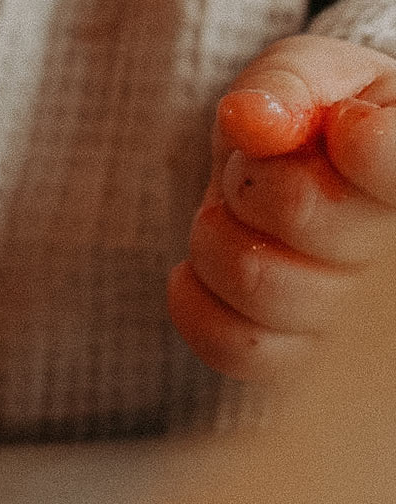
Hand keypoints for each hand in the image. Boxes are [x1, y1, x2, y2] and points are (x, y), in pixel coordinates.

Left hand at [168, 35, 395, 380]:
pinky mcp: (299, 359)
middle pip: (302, 210)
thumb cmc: (308, 122)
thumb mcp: (306, 75)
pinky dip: (196, 301)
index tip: (342, 129)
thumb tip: (252, 119)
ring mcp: (354, 322)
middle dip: (252, 178)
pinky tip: (197, 269)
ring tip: (232, 220)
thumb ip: (287, 84)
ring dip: (216, 237)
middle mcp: (393, 258)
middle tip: (260, 176)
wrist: (288, 182)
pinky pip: (236, 346)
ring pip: (258, 281)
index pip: (389, 166)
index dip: (358, 145)